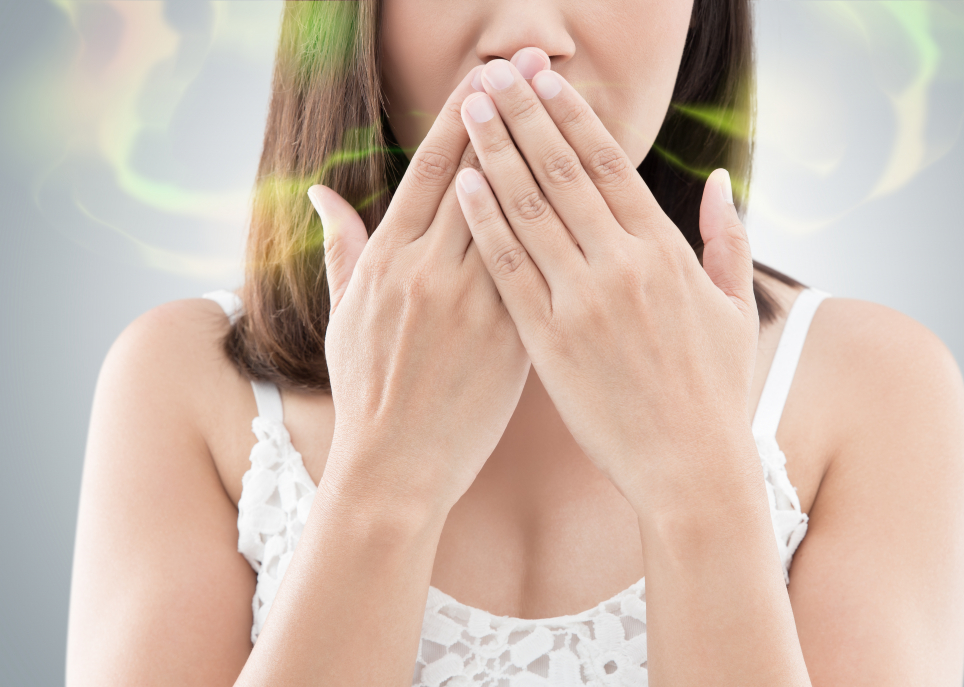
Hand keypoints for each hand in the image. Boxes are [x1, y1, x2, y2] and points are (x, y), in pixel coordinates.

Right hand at [310, 65, 529, 516]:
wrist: (396, 468)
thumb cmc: (366, 390)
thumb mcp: (341, 314)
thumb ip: (339, 247)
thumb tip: (321, 192)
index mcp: (388, 260)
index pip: (434, 170)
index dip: (464, 117)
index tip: (489, 74)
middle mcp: (432, 272)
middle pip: (484, 176)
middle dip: (513, 114)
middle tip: (538, 64)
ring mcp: (476, 305)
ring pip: (521, 216)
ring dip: (548, 157)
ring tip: (571, 111)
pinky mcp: (513, 338)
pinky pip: (546, 272)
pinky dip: (567, 231)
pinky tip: (591, 195)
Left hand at [454, 59, 759, 517]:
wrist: (688, 467)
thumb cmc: (715, 391)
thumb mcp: (733, 308)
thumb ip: (727, 238)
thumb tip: (718, 181)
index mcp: (665, 253)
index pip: (611, 165)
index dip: (573, 117)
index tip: (546, 79)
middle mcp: (622, 266)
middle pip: (563, 173)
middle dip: (526, 117)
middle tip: (495, 73)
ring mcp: (582, 302)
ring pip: (530, 210)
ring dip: (496, 154)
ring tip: (470, 110)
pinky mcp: (548, 341)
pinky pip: (510, 269)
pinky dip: (485, 223)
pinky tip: (463, 186)